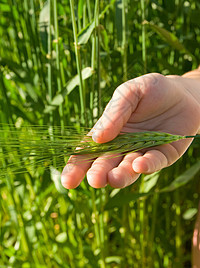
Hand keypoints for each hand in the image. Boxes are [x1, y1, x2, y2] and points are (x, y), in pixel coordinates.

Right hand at [61, 73, 199, 188]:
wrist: (182, 92)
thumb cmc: (151, 91)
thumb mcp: (130, 93)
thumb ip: (114, 112)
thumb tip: (96, 137)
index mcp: (109, 132)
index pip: (88, 151)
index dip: (76, 167)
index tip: (68, 181)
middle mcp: (123, 146)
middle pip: (106, 164)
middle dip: (98, 174)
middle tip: (94, 180)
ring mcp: (143, 152)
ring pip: (129, 168)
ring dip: (121, 175)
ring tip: (114, 179)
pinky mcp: (164, 155)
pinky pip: (155, 162)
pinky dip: (147, 164)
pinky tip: (139, 164)